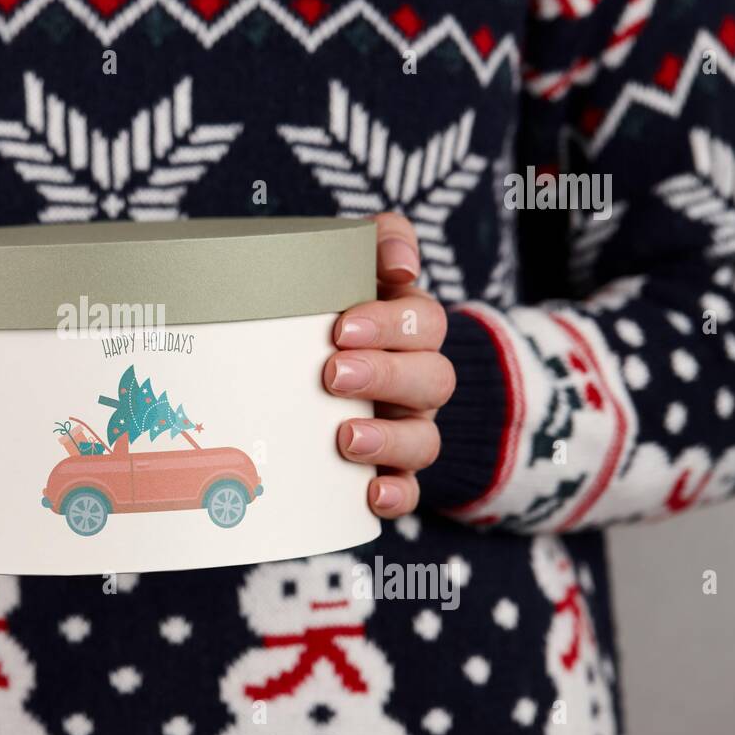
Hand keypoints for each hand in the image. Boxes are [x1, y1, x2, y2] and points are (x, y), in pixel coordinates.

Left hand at [325, 212, 453, 518]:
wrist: (303, 354)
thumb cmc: (326, 303)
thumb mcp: (350, 259)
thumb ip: (382, 238)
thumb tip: (402, 264)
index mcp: (409, 327)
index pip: (425, 321)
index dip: (392, 325)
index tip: (340, 328)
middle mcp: (417, 377)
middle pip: (431, 378)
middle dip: (385, 375)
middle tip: (333, 374)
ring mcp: (407, 426)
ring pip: (424, 438)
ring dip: (390, 440)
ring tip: (346, 438)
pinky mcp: (391, 470)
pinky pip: (408, 490)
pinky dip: (396, 495)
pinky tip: (371, 496)